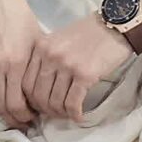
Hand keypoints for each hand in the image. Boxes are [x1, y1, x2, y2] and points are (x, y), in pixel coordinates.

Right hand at [0, 0, 41, 127]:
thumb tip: (42, 100)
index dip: (23, 117)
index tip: (32, 118)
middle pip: (0, 107)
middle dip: (12, 119)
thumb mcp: (38, 46)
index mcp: (15, 63)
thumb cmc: (23, 21)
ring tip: (9, 110)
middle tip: (22, 121)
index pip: (15, 105)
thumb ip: (37, 73)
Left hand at [23, 0, 141, 122]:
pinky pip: (73, 103)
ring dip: (61, 114)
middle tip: (56, 114)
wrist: (115, 25)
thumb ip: (46, 59)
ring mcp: (67, 65)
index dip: (31, 100)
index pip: (26, 82)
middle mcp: (50, 55)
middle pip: (38, 95)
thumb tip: (39, 89)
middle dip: (46, 110)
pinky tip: (79, 116)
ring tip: (69, 114)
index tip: (41, 106)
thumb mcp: (59, 40)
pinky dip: (75, 114)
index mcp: (41, 46)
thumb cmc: (88, 33)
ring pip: (55, 102)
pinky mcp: (85, 74)